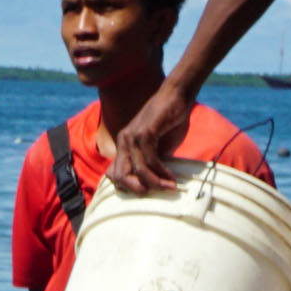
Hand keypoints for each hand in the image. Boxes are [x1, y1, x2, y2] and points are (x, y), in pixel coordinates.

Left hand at [101, 80, 199, 196]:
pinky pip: (150, 160)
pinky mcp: (145, 132)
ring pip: (137, 170)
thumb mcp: (158, 146)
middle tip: (156, 194)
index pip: (114, 174)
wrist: (176, 96)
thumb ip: (152, 161)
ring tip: (170, 187)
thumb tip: (153, 183)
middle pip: (120, 176)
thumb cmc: (169, 120)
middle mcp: (123, 141)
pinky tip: (171, 176)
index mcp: (123, 145)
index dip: (126, 188)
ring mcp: (132, 136)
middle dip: (137, 190)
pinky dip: (161, 171)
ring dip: (155, 183)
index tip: (146, 193)